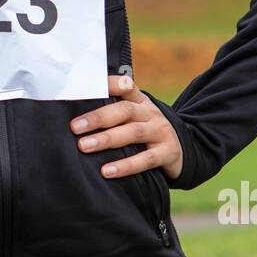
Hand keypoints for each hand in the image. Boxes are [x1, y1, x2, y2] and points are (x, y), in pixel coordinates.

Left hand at [69, 74, 183, 182]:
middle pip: (124, 110)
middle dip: (98, 118)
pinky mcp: (168, 153)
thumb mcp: (134, 119)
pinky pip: (146, 159)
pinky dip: (126, 166)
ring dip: (107, 139)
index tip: (86, 87)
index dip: (108, 84)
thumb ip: (113, 115)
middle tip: (75, 127)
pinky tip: (107, 171)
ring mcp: (161, 132)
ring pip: (133, 133)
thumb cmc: (145, 134)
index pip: (125, 87)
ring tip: (84, 146)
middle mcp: (151, 113)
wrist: (182, 152)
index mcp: (140, 102)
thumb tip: (75, 121)